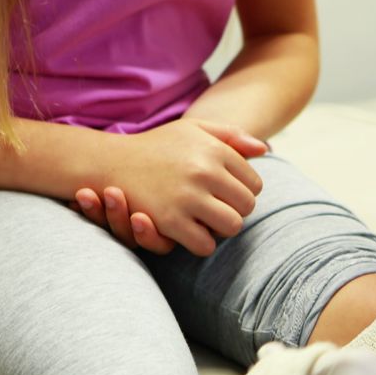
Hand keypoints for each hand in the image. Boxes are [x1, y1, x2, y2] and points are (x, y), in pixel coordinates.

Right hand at [77, 119, 266, 255]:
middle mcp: (204, 170)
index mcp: (214, 149)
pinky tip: (190, 232)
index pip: (254, 184)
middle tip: (217, 210)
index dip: (242, 193)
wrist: (110, 161)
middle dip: (235, 212)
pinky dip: (201, 243)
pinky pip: (205, 244)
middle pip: (247, 207)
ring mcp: (187, 196)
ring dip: (221, 229)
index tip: (226, 194)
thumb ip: (230, 136)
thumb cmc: (158, 146)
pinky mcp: (170, 219)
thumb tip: (265, 150)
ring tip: (206, 221)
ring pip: (231, 227)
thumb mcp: (193, 130)